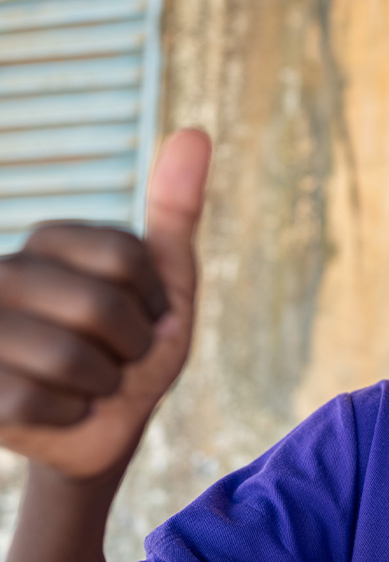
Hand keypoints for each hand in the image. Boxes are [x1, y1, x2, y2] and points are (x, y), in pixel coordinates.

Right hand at [0, 130, 211, 479]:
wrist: (107, 428)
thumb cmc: (137, 349)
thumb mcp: (167, 283)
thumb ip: (176, 210)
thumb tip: (196, 132)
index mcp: (49, 242)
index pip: (126, 256)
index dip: (157, 299)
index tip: (149, 314)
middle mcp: (1, 274)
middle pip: (100, 306)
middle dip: (134, 346)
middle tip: (121, 356)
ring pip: (71, 357)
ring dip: (105, 385)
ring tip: (93, 384)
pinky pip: (38, 400)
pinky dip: (72, 414)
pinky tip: (62, 409)